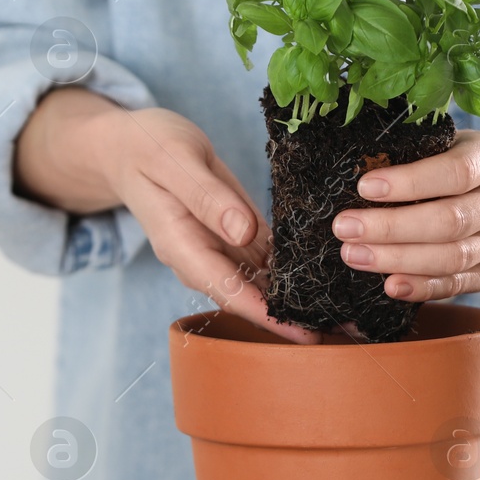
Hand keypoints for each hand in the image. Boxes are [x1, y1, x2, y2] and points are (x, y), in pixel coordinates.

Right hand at [16, 90, 317, 342]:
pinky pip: (267, 259)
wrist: (129, 145)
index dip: (265, 313)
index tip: (301, 333)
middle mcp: (202, 256)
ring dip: (301, 299)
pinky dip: (296, 270)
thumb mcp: (175, 161)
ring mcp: (219, 248)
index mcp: (181, 244)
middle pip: (250, 297)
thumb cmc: (147, 146)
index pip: (226, 289)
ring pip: (264, 283)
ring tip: (350, 317)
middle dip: (294, 318)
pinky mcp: (235, 234)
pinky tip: (330, 278)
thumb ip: (207, 197)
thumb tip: (242, 232)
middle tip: (346, 332)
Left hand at [330, 124, 479, 301]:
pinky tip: (389, 285)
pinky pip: (458, 284)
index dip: (409, 182)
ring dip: (396, 259)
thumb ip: (431, 152)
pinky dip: (423, 288)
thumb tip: (364, 159)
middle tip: (343, 226)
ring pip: (450, 258)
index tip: (365, 185)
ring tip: (352, 254)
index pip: (454, 173)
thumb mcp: (477, 143)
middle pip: (447, 222)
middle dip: (390, 227)